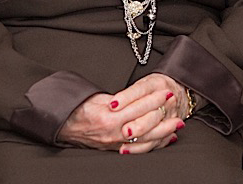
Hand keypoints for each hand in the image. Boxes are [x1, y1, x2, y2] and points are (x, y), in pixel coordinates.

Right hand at [58, 73, 185, 152]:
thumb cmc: (79, 108)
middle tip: (176, 106)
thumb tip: (137, 98)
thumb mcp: (98, 98)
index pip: (138, 107)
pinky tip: (166, 140)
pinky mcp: (115, 150)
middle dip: (163, 115)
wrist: (64, 126)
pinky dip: (155, 144)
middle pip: (145, 125)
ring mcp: (115, 144)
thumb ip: (119, 99)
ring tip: (178, 124)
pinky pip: (139, 149)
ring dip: (164, 132)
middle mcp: (113, 133)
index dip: (154, 99)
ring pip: (145, 140)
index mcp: (109, 117)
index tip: (166, 92)